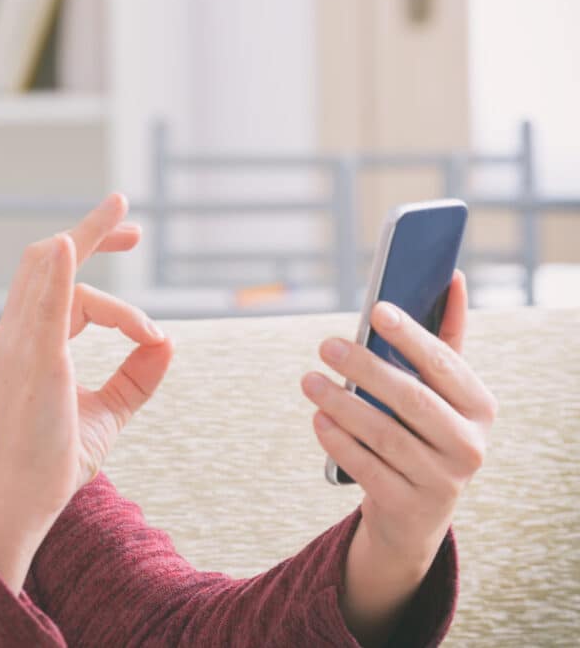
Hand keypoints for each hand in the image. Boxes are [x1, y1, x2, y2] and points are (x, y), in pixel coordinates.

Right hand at [0, 193, 173, 537]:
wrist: (30, 495)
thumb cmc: (58, 455)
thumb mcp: (110, 410)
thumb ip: (137, 377)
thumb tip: (169, 343)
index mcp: (34, 340)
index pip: (60, 281)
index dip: (94, 257)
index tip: (134, 245)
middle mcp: (21, 332)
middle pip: (46, 259)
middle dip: (89, 231)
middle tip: (128, 215)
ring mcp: (24, 343)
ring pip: (49, 270)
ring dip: (86, 239)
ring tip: (122, 216)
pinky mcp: (37, 360)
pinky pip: (44, 305)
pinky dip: (56, 272)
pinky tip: (70, 244)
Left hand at [301, 270, 496, 638]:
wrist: (415, 512)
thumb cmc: (425, 430)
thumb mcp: (441, 391)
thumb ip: (445, 338)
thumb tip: (452, 277)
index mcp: (481, 408)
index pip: (445, 365)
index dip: (412, 336)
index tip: (377, 309)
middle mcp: (470, 445)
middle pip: (412, 399)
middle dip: (365, 368)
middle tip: (325, 344)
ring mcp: (442, 480)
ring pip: (384, 434)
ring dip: (341, 403)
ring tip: (308, 380)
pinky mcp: (409, 506)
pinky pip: (367, 467)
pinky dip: (338, 441)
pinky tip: (317, 418)